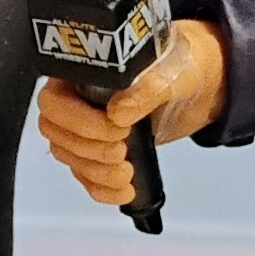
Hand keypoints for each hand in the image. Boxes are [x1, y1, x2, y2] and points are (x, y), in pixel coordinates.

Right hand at [38, 18, 225, 208]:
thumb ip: (145, 88)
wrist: (200, 86)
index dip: (78, 119)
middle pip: (56, 131)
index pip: (55, 99)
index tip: (115, 126)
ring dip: (96, 171)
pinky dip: (102, 189)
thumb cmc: (179, 66)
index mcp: (84, 70)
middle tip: (121, 149)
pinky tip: (124, 189)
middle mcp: (78, 97)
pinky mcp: (99, 151)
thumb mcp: (168, 73)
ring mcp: (86, 126)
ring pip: (68, 156)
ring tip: (126, 171)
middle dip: (88, 149)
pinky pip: (85, 176)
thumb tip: (119, 111)